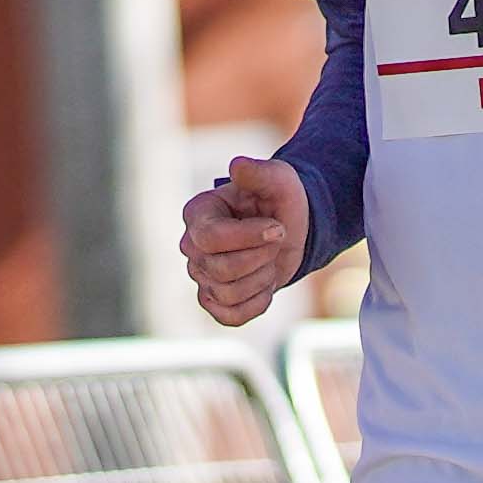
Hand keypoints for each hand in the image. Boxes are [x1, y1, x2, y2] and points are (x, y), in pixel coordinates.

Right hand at [181, 151, 310, 325]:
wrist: (290, 229)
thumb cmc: (279, 200)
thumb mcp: (278, 180)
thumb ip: (259, 173)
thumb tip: (237, 166)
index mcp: (198, 213)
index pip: (211, 238)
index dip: (250, 237)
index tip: (278, 227)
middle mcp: (191, 245)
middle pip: (221, 270)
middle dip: (261, 258)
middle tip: (275, 240)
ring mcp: (200, 275)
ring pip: (229, 294)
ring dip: (262, 279)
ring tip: (268, 260)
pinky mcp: (214, 300)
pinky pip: (232, 316)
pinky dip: (257, 303)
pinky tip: (265, 284)